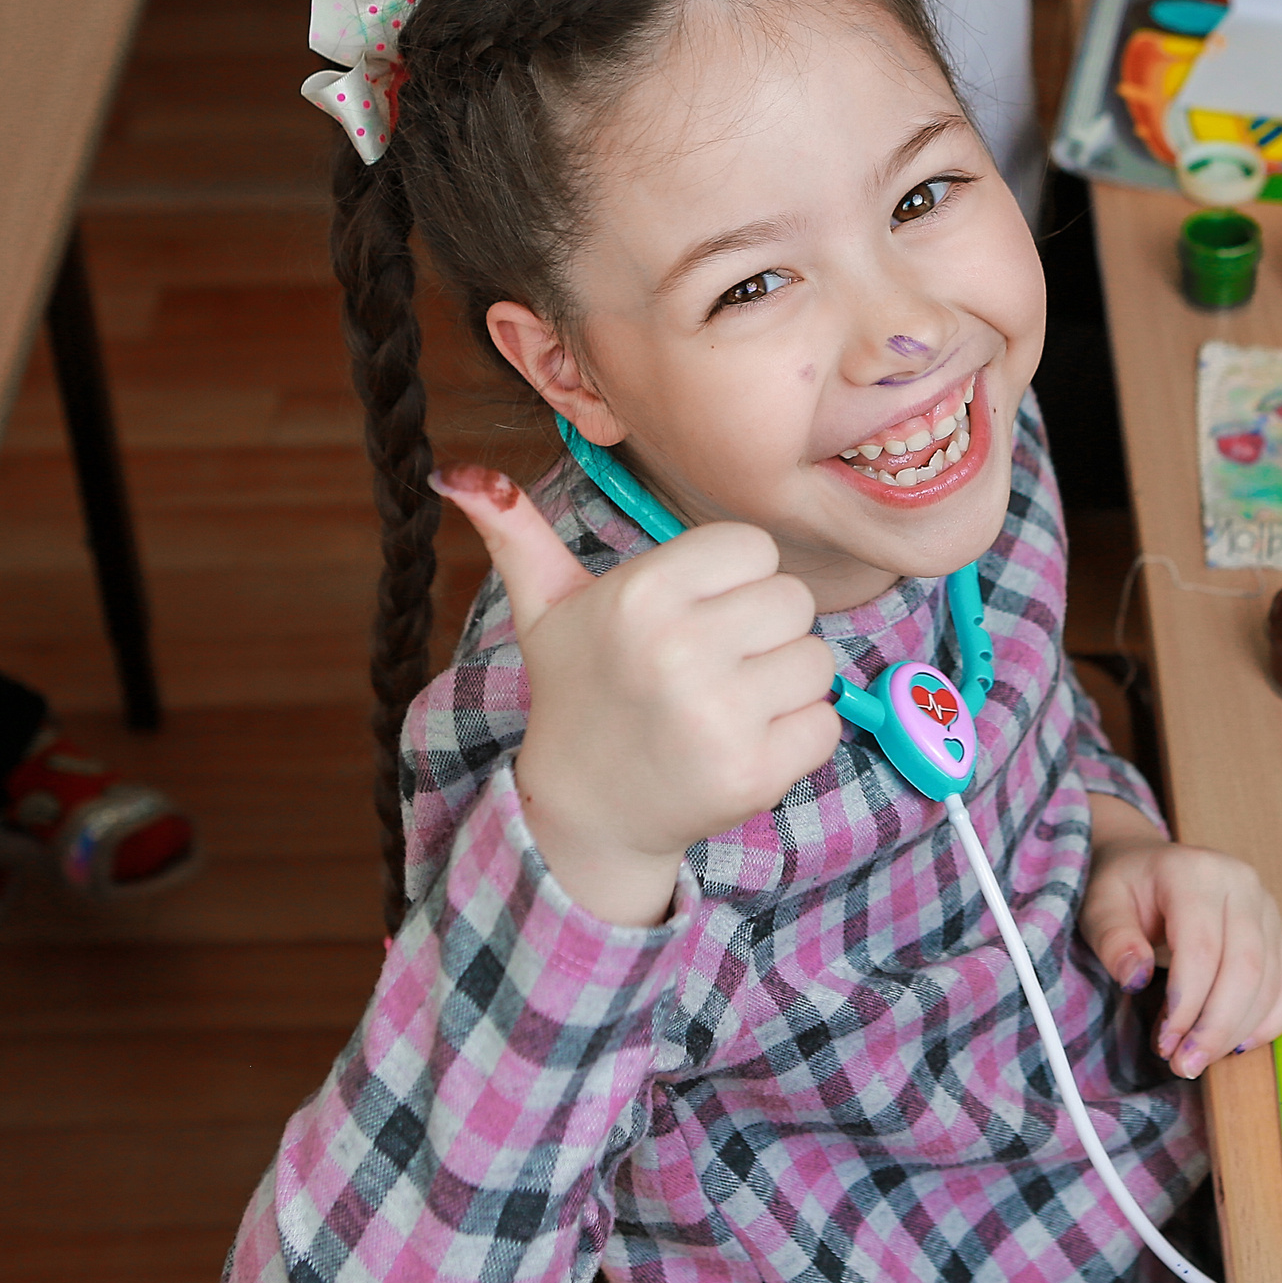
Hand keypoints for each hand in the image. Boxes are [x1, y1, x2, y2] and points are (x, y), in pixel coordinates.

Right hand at [429, 465, 839, 926]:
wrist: (586, 811)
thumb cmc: (579, 692)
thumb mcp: (545, 609)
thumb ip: (516, 533)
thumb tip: (454, 471)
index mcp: (641, 596)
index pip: (754, 546)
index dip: (735, 578)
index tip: (699, 612)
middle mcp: (679, 651)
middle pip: (794, 600)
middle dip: (764, 631)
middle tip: (715, 664)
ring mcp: (719, 716)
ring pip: (816, 660)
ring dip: (785, 683)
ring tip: (728, 702)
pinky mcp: (754, 773)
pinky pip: (826, 722)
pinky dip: (799, 736)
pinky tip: (746, 743)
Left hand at [1080, 798, 1281, 1079]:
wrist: (1149, 865)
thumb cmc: (1125, 886)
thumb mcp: (1101, 904)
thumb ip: (1113, 938)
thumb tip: (1134, 977)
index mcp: (1196, 872)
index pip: (1202, 948)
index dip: (1187, 1003)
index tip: (1164, 1042)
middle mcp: (1242, 884)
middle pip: (1245, 968)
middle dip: (1216, 1027)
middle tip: (1185, 1064)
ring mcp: (1268, 908)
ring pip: (1271, 981)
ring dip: (1239, 1031)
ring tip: (1201, 1058)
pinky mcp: (1279, 933)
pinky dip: (1270, 1022)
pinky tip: (1239, 1044)